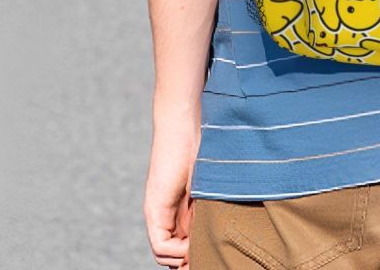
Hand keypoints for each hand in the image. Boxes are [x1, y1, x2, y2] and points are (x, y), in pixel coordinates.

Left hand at [144, 105, 200, 268]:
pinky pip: (160, 245)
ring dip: (183, 258)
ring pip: (164, 253)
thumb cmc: (204, 143)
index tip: (213, 253)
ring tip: (200, 249)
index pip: (181, 245)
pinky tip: (191, 242)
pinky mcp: (155, 208)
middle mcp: (165, 213)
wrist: (186, 123)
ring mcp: (157, 212)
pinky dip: (176, 252)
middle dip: (190, 261)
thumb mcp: (211, 182)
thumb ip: (211, 203)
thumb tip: (223, 228)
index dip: (194, 254)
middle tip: (207, 258)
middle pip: (172, 253)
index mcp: (179, 208)